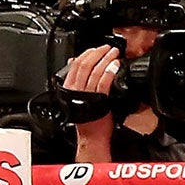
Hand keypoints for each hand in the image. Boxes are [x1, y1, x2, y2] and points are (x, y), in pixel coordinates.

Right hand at [58, 44, 120, 160]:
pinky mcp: (99, 100)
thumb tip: (73, 63)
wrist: (91, 136)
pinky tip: (115, 66)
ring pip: (95, 71)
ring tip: (114, 54)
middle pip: (85, 65)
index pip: (75, 65)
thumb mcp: (75, 97)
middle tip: (108, 48)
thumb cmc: (86, 119)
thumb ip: (75, 81)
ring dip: (106, 59)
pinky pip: (103, 83)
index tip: (96, 48)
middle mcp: (76, 89)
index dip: (86, 53)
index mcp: (69, 87)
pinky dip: (109, 72)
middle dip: (98, 53)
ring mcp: (87, 94)